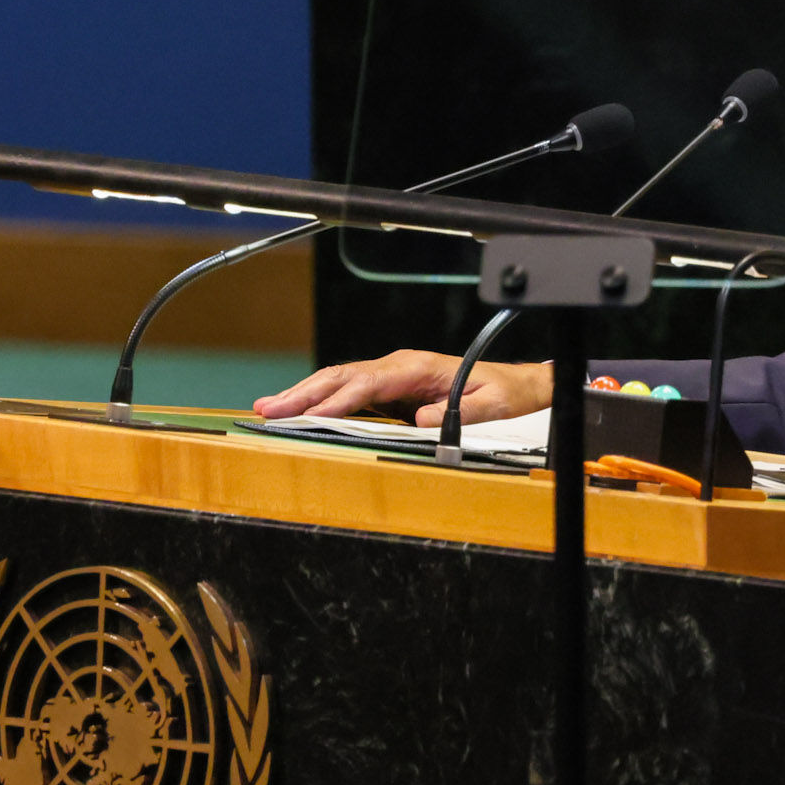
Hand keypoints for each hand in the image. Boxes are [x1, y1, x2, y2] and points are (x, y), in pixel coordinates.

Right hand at [252, 351, 553, 426]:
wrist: (516, 384)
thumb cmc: (503, 392)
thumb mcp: (491, 404)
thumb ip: (458, 411)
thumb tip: (420, 419)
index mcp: (418, 367)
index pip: (369, 383)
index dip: (338, 399)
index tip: (311, 415)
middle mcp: (399, 366)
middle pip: (342, 377)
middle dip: (304, 393)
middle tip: (268, 409)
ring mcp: (392, 375)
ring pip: (339, 381)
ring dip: (304, 394)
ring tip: (268, 408)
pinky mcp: (390, 388)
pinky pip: (348, 391)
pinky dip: (320, 400)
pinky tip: (298, 411)